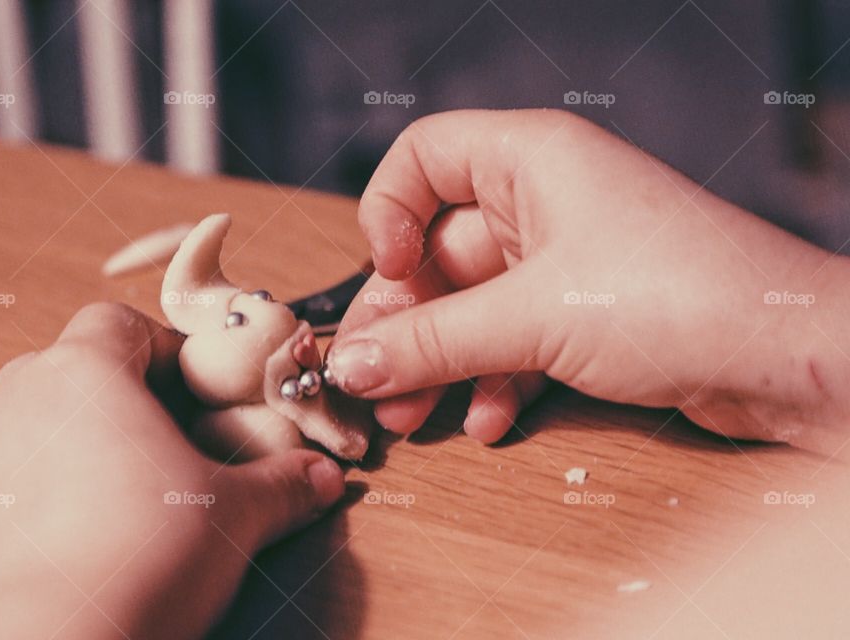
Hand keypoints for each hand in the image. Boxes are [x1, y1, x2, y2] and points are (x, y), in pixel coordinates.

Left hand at [0, 303, 343, 638]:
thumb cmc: (142, 561)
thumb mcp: (234, 514)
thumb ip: (283, 484)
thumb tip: (323, 479)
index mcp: (82, 374)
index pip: (120, 324)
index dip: (163, 353)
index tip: (193, 398)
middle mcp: (12, 401)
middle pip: (75, 376)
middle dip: (121, 408)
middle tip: (165, 458)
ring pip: (30, 432)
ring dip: (72, 454)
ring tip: (116, 509)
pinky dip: (29, 505)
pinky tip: (69, 548)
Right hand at [328, 109, 849, 452]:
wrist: (789, 359)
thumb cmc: (677, 297)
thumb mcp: (533, 317)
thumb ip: (433, 340)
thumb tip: (353, 362)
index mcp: (529, 160)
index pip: (423, 159)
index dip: (388, 213)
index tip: (389, 273)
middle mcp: (544, 202)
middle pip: (439, 252)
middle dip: (404, 322)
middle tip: (371, 382)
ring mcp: (567, 260)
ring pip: (473, 306)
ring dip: (439, 363)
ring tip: (410, 418)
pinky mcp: (588, 312)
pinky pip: (515, 341)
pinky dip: (494, 380)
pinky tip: (485, 422)